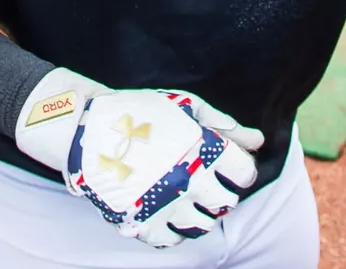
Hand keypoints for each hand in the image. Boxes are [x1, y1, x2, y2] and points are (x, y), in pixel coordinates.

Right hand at [13, 69, 260, 247]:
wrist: (87, 127)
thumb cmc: (140, 111)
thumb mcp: (186, 106)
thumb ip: (224, 125)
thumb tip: (257, 140)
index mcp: (204, 148)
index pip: (244, 172)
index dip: (240, 169)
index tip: (228, 166)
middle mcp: (191, 179)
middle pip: (227, 203)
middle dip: (221, 193)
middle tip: (205, 182)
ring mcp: (167, 204)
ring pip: (203, 225)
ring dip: (201, 213)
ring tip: (186, 198)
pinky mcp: (143, 220)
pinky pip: (172, 239)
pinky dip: (174, 229)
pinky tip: (167, 211)